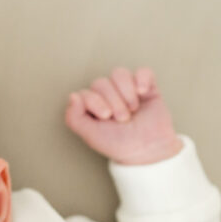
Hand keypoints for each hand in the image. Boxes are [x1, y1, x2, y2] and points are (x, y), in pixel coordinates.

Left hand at [64, 67, 182, 164]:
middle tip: (122, 119)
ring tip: (133, 109)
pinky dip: (142, 80)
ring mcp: (127, 89)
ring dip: (126, 92)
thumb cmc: (118, 144)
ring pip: (119, 73)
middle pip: (101, 82)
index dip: (95, 102)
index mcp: (92, 105)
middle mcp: (107, 95)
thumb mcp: (91, 135)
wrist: (147, 150)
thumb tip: (73, 95)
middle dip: (113, 102)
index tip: (106, 117)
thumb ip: (74, 118)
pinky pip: (143, 71)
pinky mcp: (147, 87)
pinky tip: (143, 93)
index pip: (85, 92)